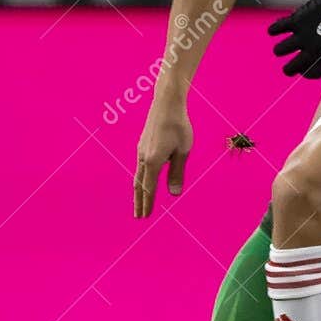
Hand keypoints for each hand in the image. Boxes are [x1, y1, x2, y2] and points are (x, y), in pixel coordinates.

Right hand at [134, 95, 192, 217]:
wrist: (166, 104)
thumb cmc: (179, 127)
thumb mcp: (183, 151)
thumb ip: (177, 173)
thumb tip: (174, 194)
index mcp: (153, 162)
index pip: (150, 188)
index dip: (148, 203)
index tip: (145, 216)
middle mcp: (143, 158)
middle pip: (139, 185)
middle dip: (139, 201)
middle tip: (138, 216)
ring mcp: (140, 151)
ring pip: (138, 176)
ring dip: (139, 191)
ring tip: (139, 202)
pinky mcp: (142, 145)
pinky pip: (139, 166)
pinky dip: (140, 178)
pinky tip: (144, 179)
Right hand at [267, 0, 320, 78]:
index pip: (309, 74)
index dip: (305, 72)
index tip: (303, 69)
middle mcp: (312, 51)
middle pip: (290, 69)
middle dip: (288, 68)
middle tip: (289, 66)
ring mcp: (302, 35)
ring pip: (279, 50)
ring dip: (281, 49)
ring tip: (283, 47)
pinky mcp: (296, 20)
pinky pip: (276, 29)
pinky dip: (274, 30)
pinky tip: (275, 30)